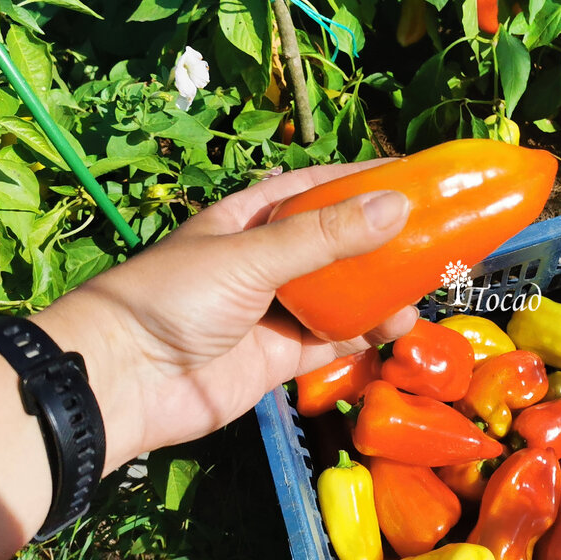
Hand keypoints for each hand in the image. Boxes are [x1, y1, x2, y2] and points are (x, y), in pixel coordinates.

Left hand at [39, 160, 416, 469]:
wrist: (123, 382)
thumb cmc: (176, 297)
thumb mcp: (252, 256)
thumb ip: (325, 236)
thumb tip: (398, 206)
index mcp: (251, 217)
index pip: (317, 187)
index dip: (363, 181)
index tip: (414, 177)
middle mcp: (266, 259)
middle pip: (337, 242)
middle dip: (382, 240)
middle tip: (436, 236)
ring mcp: (275, 309)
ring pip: (342, 293)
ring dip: (381, 290)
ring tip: (424, 286)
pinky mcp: (280, 356)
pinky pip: (334, 339)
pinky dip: (367, 334)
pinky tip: (398, 326)